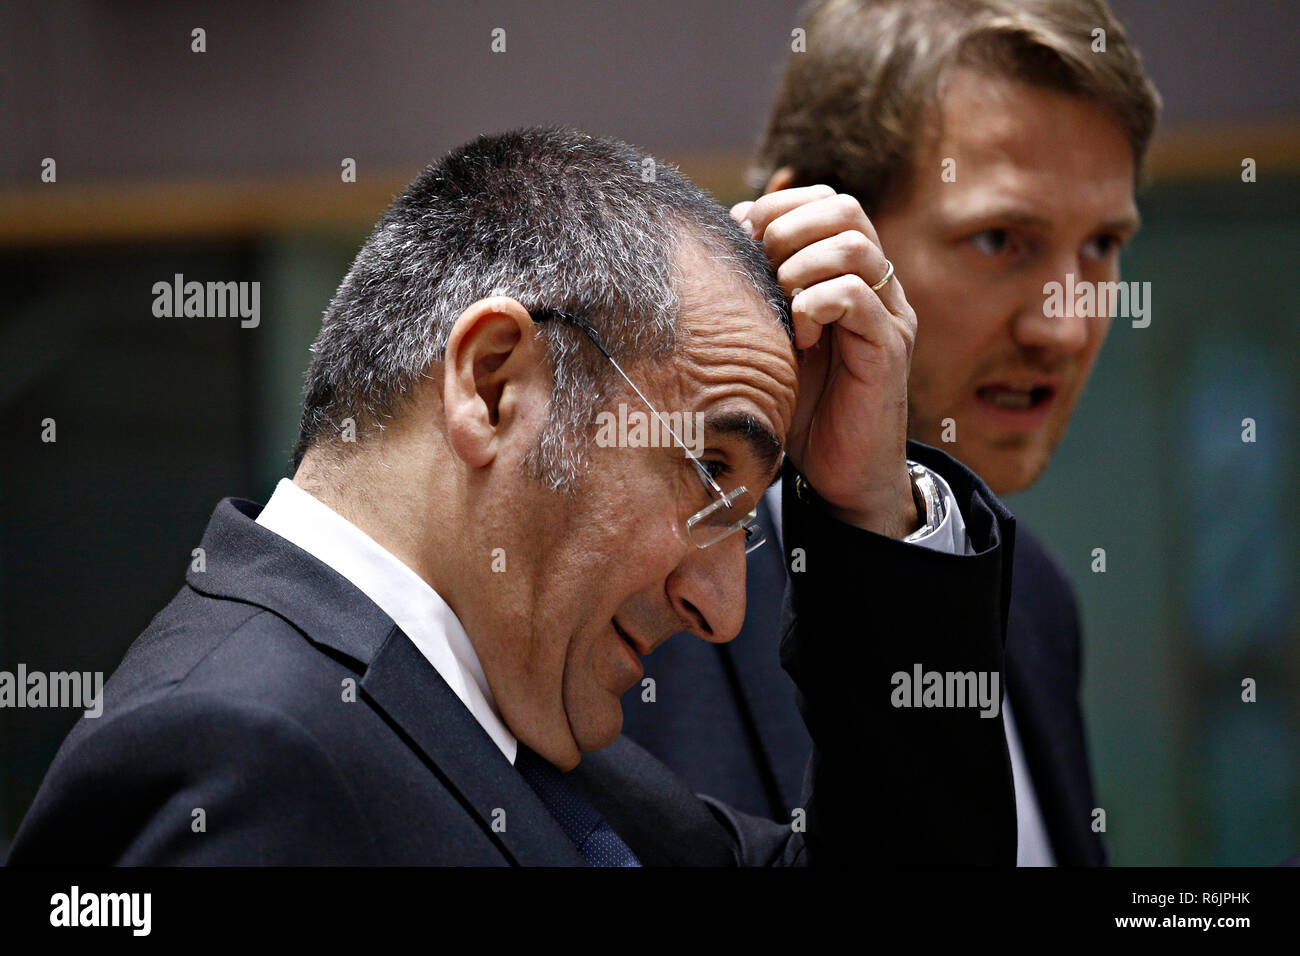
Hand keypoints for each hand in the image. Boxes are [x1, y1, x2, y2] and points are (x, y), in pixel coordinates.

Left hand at [731, 186, 918, 536]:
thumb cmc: (804, 406)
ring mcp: (888, 316)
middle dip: (790, 227)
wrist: (844, 474)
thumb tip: (728, 233)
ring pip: (854, 247)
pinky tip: (799, 337)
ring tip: (782, 301)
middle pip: (846, 210)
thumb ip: (762, 290)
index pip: (829, 202)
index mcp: (851, 275)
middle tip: (764, 268)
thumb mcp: (774, 338)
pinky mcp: (888, 350)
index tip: (746, 239)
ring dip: (801, 265)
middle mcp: (878, 287)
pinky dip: (816, 304)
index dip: (783, 206)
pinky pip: (856, 297)